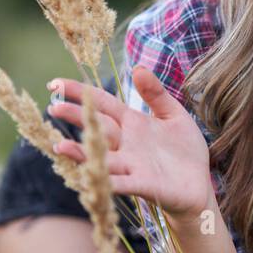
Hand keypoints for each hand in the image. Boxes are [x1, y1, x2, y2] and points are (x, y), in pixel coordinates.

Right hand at [46, 65, 212, 221]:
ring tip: (59, 146)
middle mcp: (126, 143)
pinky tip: (89, 179)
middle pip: (96, 127)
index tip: (55, 84)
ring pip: (101, 158)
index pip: (102, 103)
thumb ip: (156, 94)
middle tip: (53, 108)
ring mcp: (132, 165)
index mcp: (132, 122)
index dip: (80, 92)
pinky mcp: (143, 185)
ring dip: (80, 154)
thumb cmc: (184, 150)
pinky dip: (107, 181)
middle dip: (75, 117)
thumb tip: (137, 67)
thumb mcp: (174, 115)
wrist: (199, 183)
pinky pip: (121, 184)